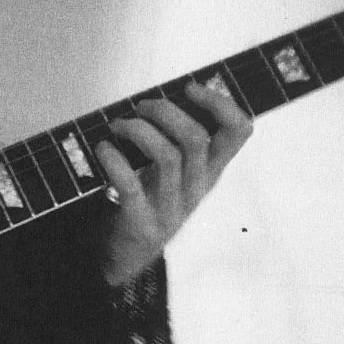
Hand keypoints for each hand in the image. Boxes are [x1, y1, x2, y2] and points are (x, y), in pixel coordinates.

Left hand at [92, 81, 253, 286]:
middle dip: (165, 111)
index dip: (220, 103)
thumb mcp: (177, 172)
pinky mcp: (142, 220)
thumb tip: (168, 93)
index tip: (190, 88)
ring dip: (138, 130)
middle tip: (141, 107)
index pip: (239, 133)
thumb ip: (179, 138)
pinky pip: (130, 184)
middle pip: (196, 138)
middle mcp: (197, 188)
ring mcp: (171, 207)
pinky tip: (103, 148)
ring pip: (166, 156)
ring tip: (118, 125)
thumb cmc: (148, 198)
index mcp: (211, 171)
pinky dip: (113, 159)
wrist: (126, 255)